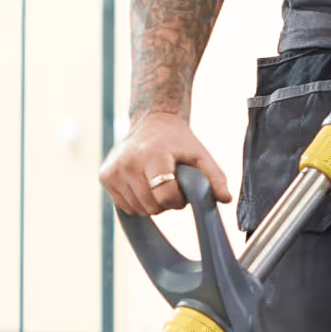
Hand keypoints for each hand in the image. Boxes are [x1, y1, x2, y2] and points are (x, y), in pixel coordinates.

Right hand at [99, 110, 231, 217]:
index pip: (165, 196)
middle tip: (172, 184)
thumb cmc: (178, 141)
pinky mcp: (105, 176)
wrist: (150, 122)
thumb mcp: (200, 155)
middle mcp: (127, 163)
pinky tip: (144, 183)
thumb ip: (214, 177)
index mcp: (151, 155)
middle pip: (151, 206)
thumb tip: (225, 199)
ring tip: (158, 182)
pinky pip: (125, 206)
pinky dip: (138, 201)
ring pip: (138, 209)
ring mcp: (112, 170)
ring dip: (152, 203)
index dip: (178, 200)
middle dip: (166, 202)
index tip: (183, 190)